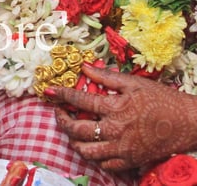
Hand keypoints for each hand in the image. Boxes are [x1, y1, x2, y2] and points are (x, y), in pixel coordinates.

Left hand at [48, 63, 196, 170]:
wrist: (188, 124)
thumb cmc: (162, 100)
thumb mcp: (134, 83)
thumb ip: (106, 77)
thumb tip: (83, 67)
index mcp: (115, 108)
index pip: (79, 101)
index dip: (61, 95)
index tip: (48, 92)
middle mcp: (115, 131)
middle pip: (77, 130)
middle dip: (62, 120)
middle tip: (59, 112)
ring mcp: (122, 149)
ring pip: (86, 151)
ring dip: (74, 141)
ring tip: (72, 130)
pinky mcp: (130, 161)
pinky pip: (104, 164)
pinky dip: (93, 156)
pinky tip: (92, 144)